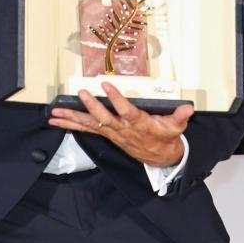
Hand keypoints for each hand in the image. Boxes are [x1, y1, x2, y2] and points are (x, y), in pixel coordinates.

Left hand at [48, 82, 191, 166]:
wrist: (160, 157)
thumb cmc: (165, 137)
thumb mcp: (176, 127)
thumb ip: (180, 116)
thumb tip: (188, 108)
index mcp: (139, 124)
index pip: (126, 111)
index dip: (117, 99)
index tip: (107, 85)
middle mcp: (122, 129)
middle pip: (104, 119)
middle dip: (91, 107)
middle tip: (80, 94)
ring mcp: (112, 133)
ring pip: (89, 125)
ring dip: (71, 118)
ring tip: (55, 113)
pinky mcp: (106, 134)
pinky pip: (85, 129)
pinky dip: (70, 124)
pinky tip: (56, 121)